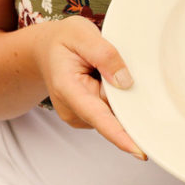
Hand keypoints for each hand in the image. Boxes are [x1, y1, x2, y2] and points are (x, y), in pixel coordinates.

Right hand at [34, 15, 146, 158]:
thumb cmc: (62, 40)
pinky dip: (114, 96)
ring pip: (115, 111)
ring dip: (118, 93)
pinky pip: (112, 110)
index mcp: (67, 88)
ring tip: (99, 69)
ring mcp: (79, 116)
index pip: (98, 116)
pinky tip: (101, 79)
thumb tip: (125, 82)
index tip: (139, 151)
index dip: (120, 134)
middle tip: (108, 66)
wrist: (45, 48)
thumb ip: (104, 54)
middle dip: (124, 96)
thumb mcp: (81, 33)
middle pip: (113, 113)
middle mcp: (72, 109)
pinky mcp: (88, 117)